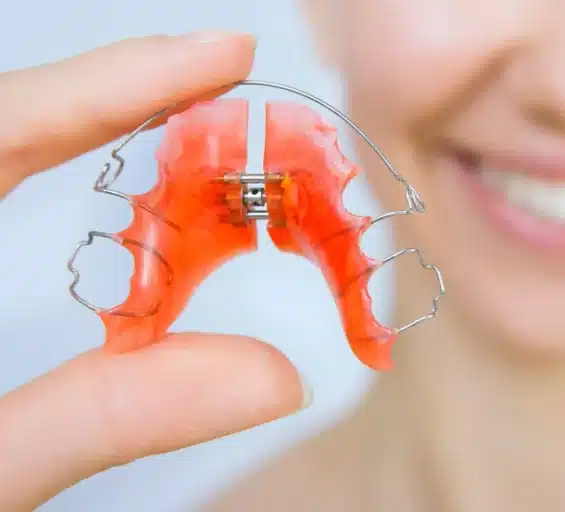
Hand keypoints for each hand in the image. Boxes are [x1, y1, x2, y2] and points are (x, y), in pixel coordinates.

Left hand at [0, 32, 309, 510]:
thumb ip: (110, 418)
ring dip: (91, 124)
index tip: (225, 52)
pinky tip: (110, 175)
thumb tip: (274, 379)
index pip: (8, 124)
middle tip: (222, 96)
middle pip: (8, 118)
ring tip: (189, 133)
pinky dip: (50, 156)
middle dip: (122, 97)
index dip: (124, 79)